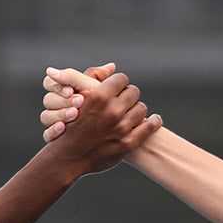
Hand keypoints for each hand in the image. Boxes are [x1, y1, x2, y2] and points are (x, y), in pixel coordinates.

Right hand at [41, 68, 160, 175]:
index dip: (118, 84)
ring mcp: (121, 128)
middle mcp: (112, 111)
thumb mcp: (75, 96)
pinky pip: (150, 126)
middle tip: (123, 102)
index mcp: (99, 97)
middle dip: (128, 96)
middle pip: (133, 92)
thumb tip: (112, 65)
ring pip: (142, 108)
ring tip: (131, 114)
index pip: (121, 79)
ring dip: (137, 110)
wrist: (69, 157)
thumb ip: (92, 76)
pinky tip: (153, 120)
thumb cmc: (70, 124)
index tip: (116, 89)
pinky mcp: (128, 143)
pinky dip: (153, 121)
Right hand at [42, 63, 116, 142]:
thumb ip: (100, 77)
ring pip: (46, 116)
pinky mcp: (56, 138)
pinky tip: (63, 128)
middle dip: (63, 101)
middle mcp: (57, 105)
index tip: (71, 90)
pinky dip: (53, 131)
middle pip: (48, 99)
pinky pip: (47, 135)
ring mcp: (55, 121)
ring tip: (75, 114)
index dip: (57, 85)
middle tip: (79, 102)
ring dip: (60, 114)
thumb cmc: (104, 107)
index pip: (49, 82)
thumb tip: (112, 66)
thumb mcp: (99, 90)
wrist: (110, 133)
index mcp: (62, 90)